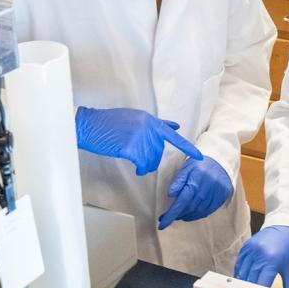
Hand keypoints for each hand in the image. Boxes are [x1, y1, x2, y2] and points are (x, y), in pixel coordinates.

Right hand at [75, 106, 200, 175]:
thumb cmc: (108, 123)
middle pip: (159, 151)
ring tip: (139, 166)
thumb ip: (154, 124)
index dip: (186, 146)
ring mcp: (140, 136)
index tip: (199, 156)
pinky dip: (141, 168)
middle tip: (144, 163)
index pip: (171, 134)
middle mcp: (147, 126)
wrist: (89, 125)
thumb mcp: (134, 117)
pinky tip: (137, 169)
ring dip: (146, 165)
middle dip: (153, 160)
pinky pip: (142, 163)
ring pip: (151, 158)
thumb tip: (173, 127)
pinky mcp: (131, 147)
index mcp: (149, 120)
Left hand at [158, 156, 233, 228]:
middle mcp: (206, 189)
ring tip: (179, 215)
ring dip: (186, 216)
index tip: (162, 224)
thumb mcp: (186, 168)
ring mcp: (215, 194)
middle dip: (177, 215)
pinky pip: (208, 211)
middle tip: (168, 217)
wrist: (220, 160)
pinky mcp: (221, 198)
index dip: (171, 215)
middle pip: (189, 209)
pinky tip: (191, 214)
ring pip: (198, 212)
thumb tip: (170, 194)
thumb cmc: (200, 164)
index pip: (181, 202)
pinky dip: (197, 215)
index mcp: (195, 181)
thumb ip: (179, 181)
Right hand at [233, 225, 288, 287]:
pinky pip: (239, 263)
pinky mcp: (247, 246)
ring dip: (243, 283)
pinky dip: (239, 272)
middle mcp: (260, 254)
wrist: (287, 227)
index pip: (262, 283)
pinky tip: (241, 280)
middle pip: (251, 279)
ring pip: (243, 272)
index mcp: (273, 261)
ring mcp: (252, 249)